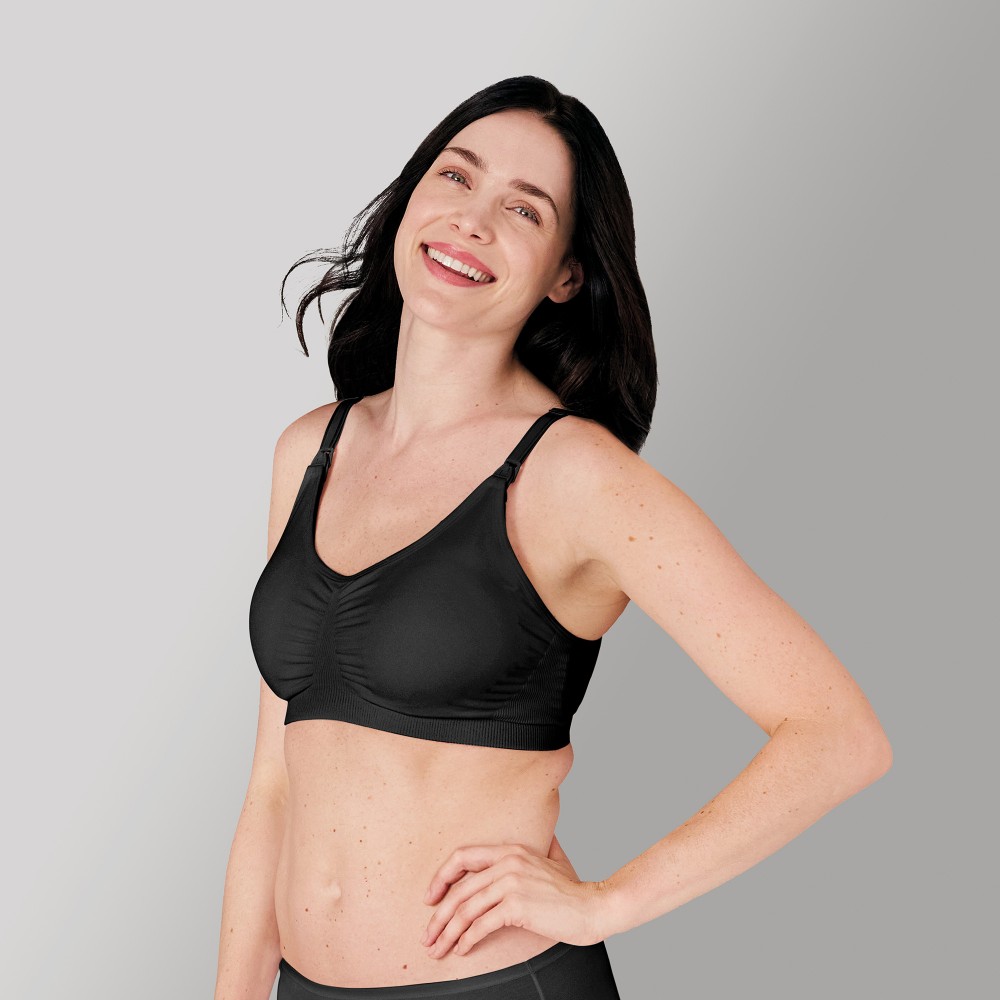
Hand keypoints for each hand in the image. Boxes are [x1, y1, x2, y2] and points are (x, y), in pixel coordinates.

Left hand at [420, 843, 606, 957]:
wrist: (594, 906)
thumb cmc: (572, 889)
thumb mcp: (552, 859)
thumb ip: (538, 847)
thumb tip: (536, 837)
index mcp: (510, 850)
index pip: (462, 856)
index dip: (441, 877)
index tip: (431, 898)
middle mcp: (507, 862)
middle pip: (459, 889)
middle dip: (438, 916)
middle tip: (427, 936)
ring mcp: (512, 883)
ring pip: (466, 909)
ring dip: (447, 933)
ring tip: (438, 949)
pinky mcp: (517, 906)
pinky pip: (482, 924)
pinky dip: (467, 939)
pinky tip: (462, 949)